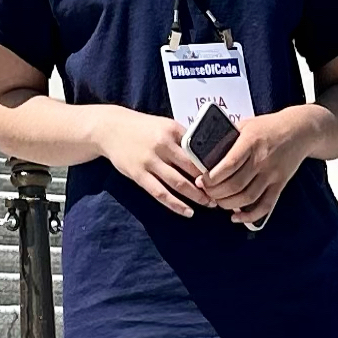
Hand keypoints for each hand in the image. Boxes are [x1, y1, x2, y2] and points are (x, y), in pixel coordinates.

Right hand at [94, 107, 213, 215]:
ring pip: (178, 183)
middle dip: (209, 184)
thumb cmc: (142, 128)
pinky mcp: (138, 174)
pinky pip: (160, 193)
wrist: (109, 129)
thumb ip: (183, 139)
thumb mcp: (164, 126)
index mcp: (172, 130)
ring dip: (196, 196)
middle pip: (192, 168)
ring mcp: (149, 160)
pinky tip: (187, 212)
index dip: (214, 165)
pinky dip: (175, 204)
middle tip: (222, 194)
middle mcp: (162, 144)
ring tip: (209, 204)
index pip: (199, 150)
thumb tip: (208, 155)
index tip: (227, 175)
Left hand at [192, 106, 317, 227]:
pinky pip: (265, 205)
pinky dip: (250, 215)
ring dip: (228, 204)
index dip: (212, 177)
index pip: (228, 165)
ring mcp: (272, 174)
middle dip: (216, 193)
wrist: (300, 130)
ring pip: (247, 197)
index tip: (201, 181)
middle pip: (235, 185)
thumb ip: (227, 139)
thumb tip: (205, 153)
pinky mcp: (280, 184)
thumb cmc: (269, 127)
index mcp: (251, 142)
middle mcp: (262, 160)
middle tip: (206, 192)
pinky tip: (237, 217)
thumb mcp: (245, 125)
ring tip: (218, 202)